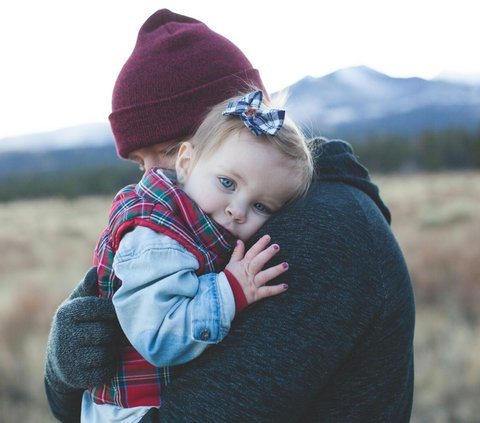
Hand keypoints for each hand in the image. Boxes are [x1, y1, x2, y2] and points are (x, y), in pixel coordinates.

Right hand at [45, 267, 121, 392]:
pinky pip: (106, 369)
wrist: (59, 362)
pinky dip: (110, 365)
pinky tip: (103, 360)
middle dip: (115, 333)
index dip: (114, 312)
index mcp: (67, 312)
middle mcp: (65, 335)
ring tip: (109, 345)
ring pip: (108, 351)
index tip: (116, 314)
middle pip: (108, 332)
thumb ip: (89, 287)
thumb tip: (96, 269)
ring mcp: (69, 358)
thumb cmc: (76, 324)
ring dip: (114, 349)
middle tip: (115, 332)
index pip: (103, 309)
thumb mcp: (78, 303)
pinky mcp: (76, 377)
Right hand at [225, 235, 288, 304]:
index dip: (260, 244)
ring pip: (265, 276)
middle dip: (267, 254)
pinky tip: (285, 286)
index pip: (252, 252)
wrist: (224, 296)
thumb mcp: (231, 264)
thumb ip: (237, 253)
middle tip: (276, 246)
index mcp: (244, 264)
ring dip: (275, 270)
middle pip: (259, 262)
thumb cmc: (228, 279)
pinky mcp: (256, 294)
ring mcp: (253, 283)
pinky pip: (267, 291)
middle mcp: (249, 273)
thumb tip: (239, 241)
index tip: (268, 237)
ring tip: (286, 265)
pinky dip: (276, 289)